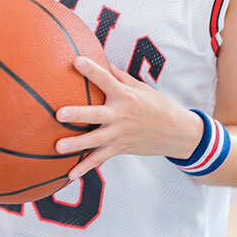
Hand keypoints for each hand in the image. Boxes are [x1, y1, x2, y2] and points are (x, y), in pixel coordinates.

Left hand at [55, 56, 195, 180]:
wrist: (178, 132)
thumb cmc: (158, 106)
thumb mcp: (142, 88)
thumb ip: (120, 77)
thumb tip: (103, 62)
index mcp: (125, 95)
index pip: (106, 79)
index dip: (92, 70)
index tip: (76, 61)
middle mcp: (121, 115)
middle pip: (96, 114)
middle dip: (78, 114)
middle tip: (60, 114)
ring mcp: (120, 134)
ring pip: (95, 140)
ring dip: (77, 144)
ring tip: (58, 147)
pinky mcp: (121, 148)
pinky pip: (100, 159)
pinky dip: (85, 167)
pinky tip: (70, 175)